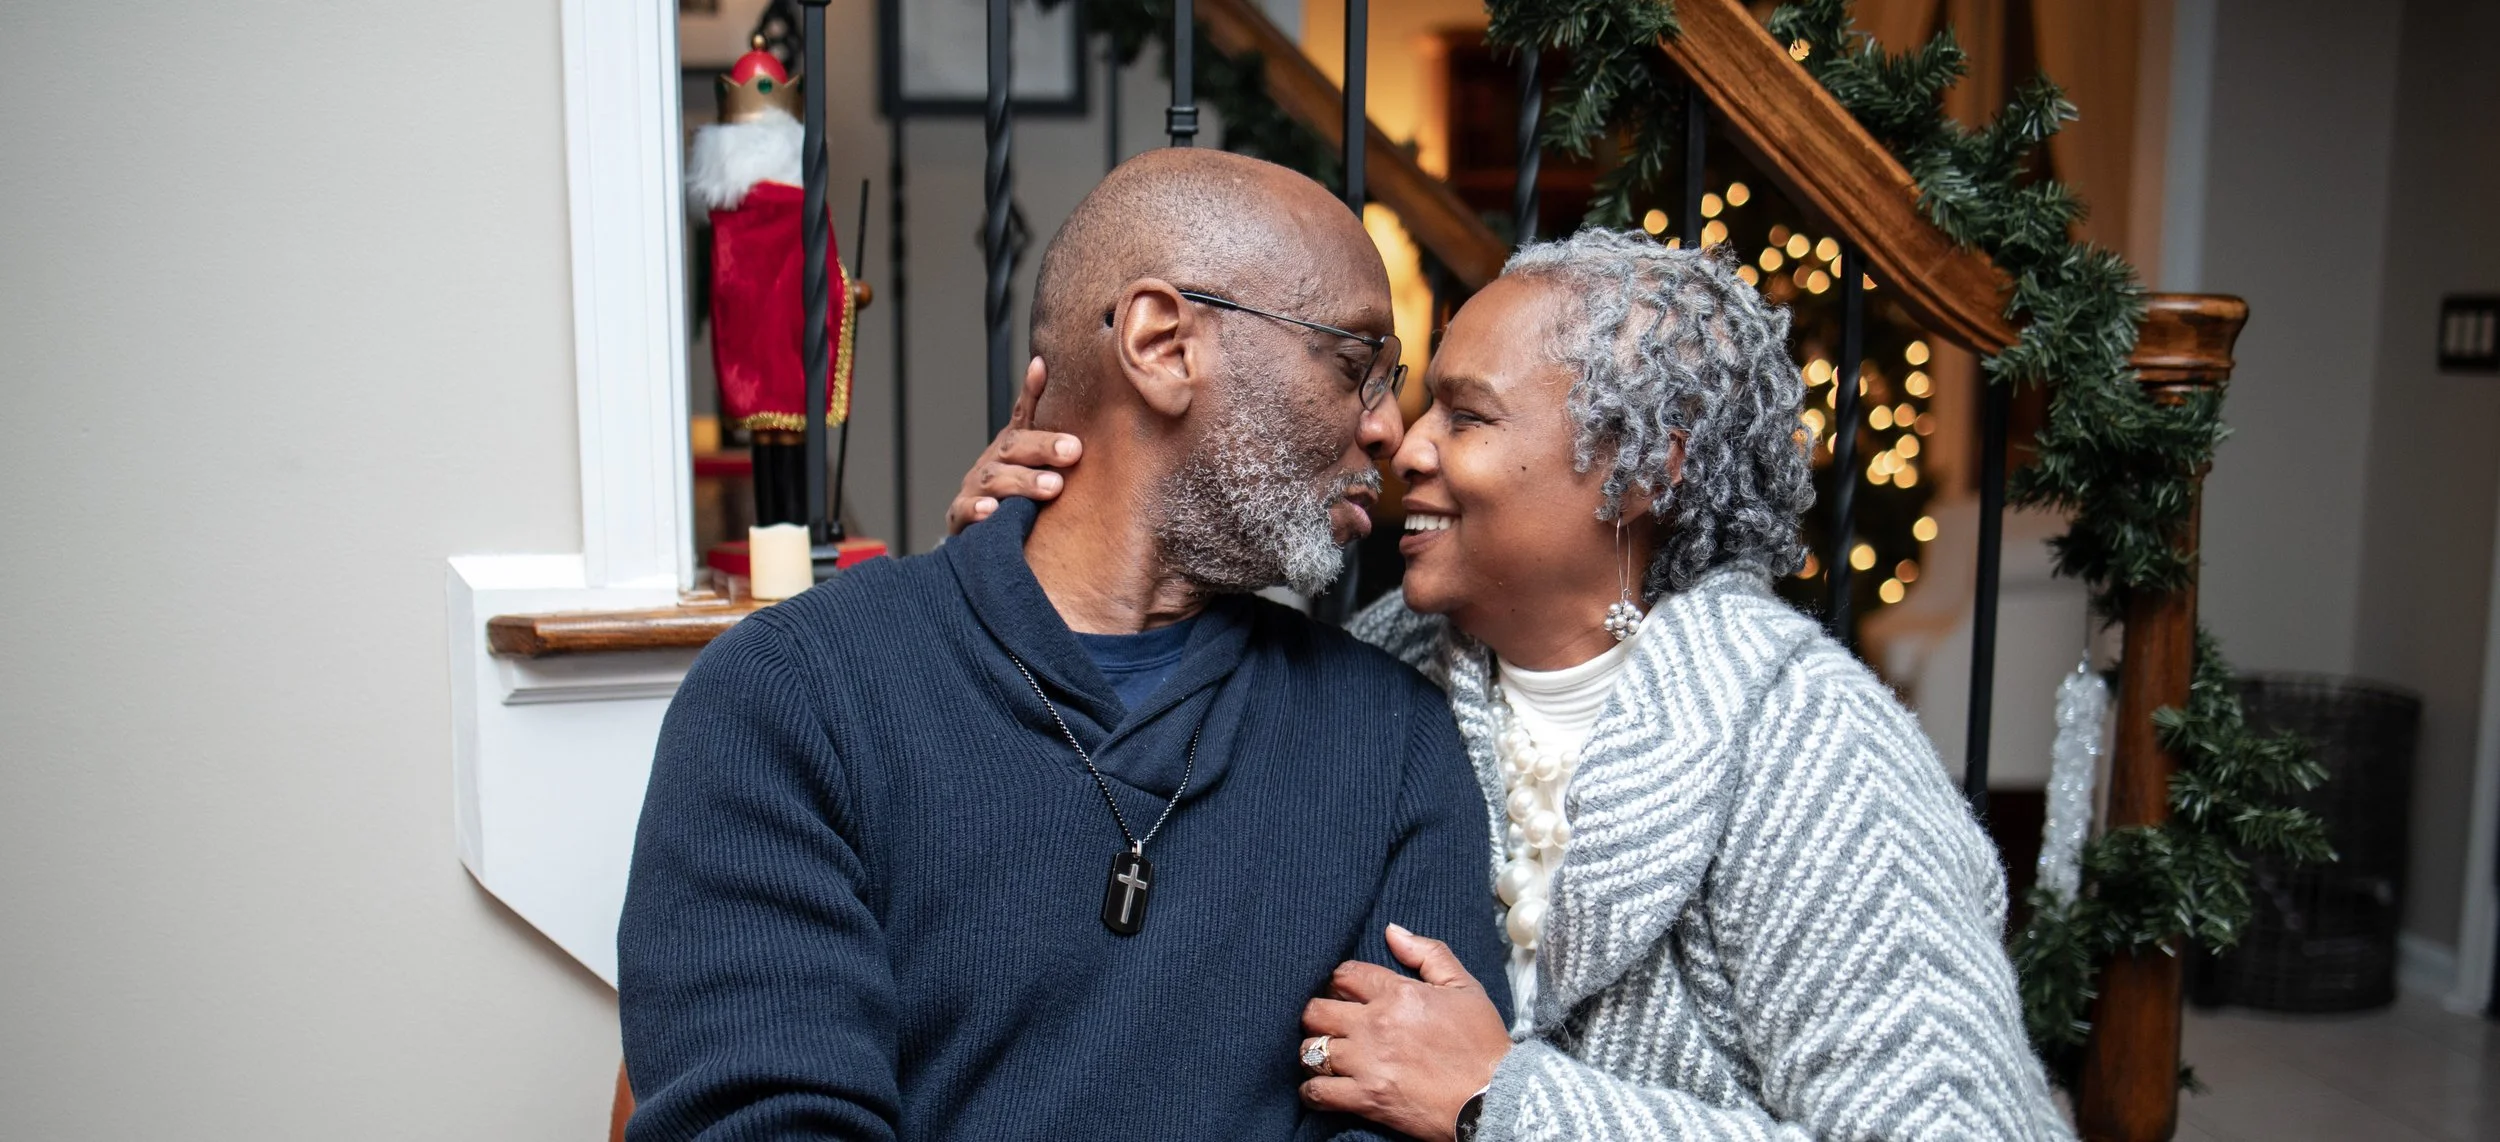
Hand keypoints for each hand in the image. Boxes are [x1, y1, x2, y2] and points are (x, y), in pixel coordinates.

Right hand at [946, 357, 1082, 533]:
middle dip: (1043, 447)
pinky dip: (977, 510)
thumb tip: (1046, 367)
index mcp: (1012, 446)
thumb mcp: (1034, 461)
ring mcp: (974, 488)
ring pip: (994, 479)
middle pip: (1013, 446)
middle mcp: (992, 461)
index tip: (1044, 369)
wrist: (981, 534)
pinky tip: (992, 510)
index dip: (1032, 391)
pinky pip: (965, 512)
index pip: (1022, 414)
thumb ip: (1042, 425)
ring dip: (1022, 481)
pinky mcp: (961, 517)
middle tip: (1073, 450)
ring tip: (1052, 487)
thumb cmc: (1016, 492)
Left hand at [1300, 925, 1511, 1141]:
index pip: (1344, 974)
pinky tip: (1320, 1087)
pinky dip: (1312, 1091)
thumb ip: (1428, 953)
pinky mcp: (1367, 1099)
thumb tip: (1391, 931)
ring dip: (1313, 1051)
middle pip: (1315, 1010)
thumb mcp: (1464, 988)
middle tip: (1328, 1023)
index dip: (1340, 982)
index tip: (1345, 994)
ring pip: (1310, 1050)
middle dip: (1317, 1014)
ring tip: (1324, 1055)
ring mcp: (1367, 1063)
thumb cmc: (1483, 1043)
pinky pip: (1318, 1092)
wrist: (1496, 1097)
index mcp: (1398, 994)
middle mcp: (1375, 1025)